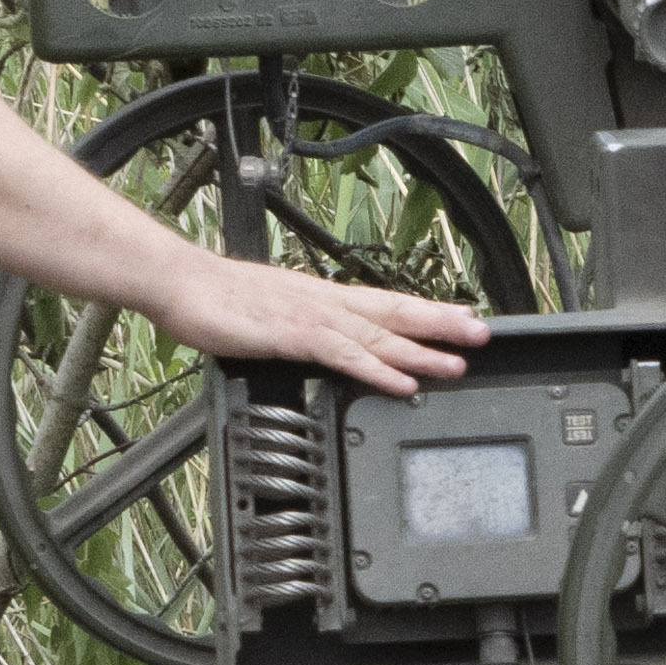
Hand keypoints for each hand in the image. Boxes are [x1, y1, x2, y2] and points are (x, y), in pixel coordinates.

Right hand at [150, 253, 501, 394]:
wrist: (183, 283)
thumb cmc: (220, 299)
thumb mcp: (272, 313)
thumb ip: (303, 327)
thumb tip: (324, 341)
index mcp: (323, 296)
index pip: (386, 302)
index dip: (427, 310)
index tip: (464, 316)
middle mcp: (327, 302)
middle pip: (395, 313)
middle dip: (441, 325)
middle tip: (482, 334)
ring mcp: (313, 317)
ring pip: (379, 335)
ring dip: (421, 350)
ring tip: (458, 362)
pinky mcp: (294, 335)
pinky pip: (345, 355)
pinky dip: (378, 369)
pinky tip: (403, 381)